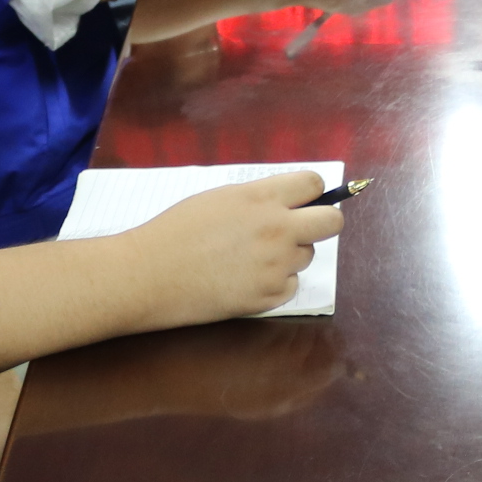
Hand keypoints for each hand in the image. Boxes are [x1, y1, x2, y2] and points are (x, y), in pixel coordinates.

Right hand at [139, 171, 344, 323]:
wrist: (149, 274)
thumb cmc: (177, 231)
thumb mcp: (220, 198)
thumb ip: (260, 197)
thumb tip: (291, 201)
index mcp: (262, 198)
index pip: (314, 184)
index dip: (311, 192)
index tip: (303, 200)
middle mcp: (277, 230)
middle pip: (332, 222)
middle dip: (322, 223)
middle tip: (301, 229)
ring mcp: (276, 266)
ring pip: (307, 256)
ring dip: (290, 255)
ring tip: (252, 258)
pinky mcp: (269, 297)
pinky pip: (291, 285)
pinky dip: (276, 283)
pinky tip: (246, 279)